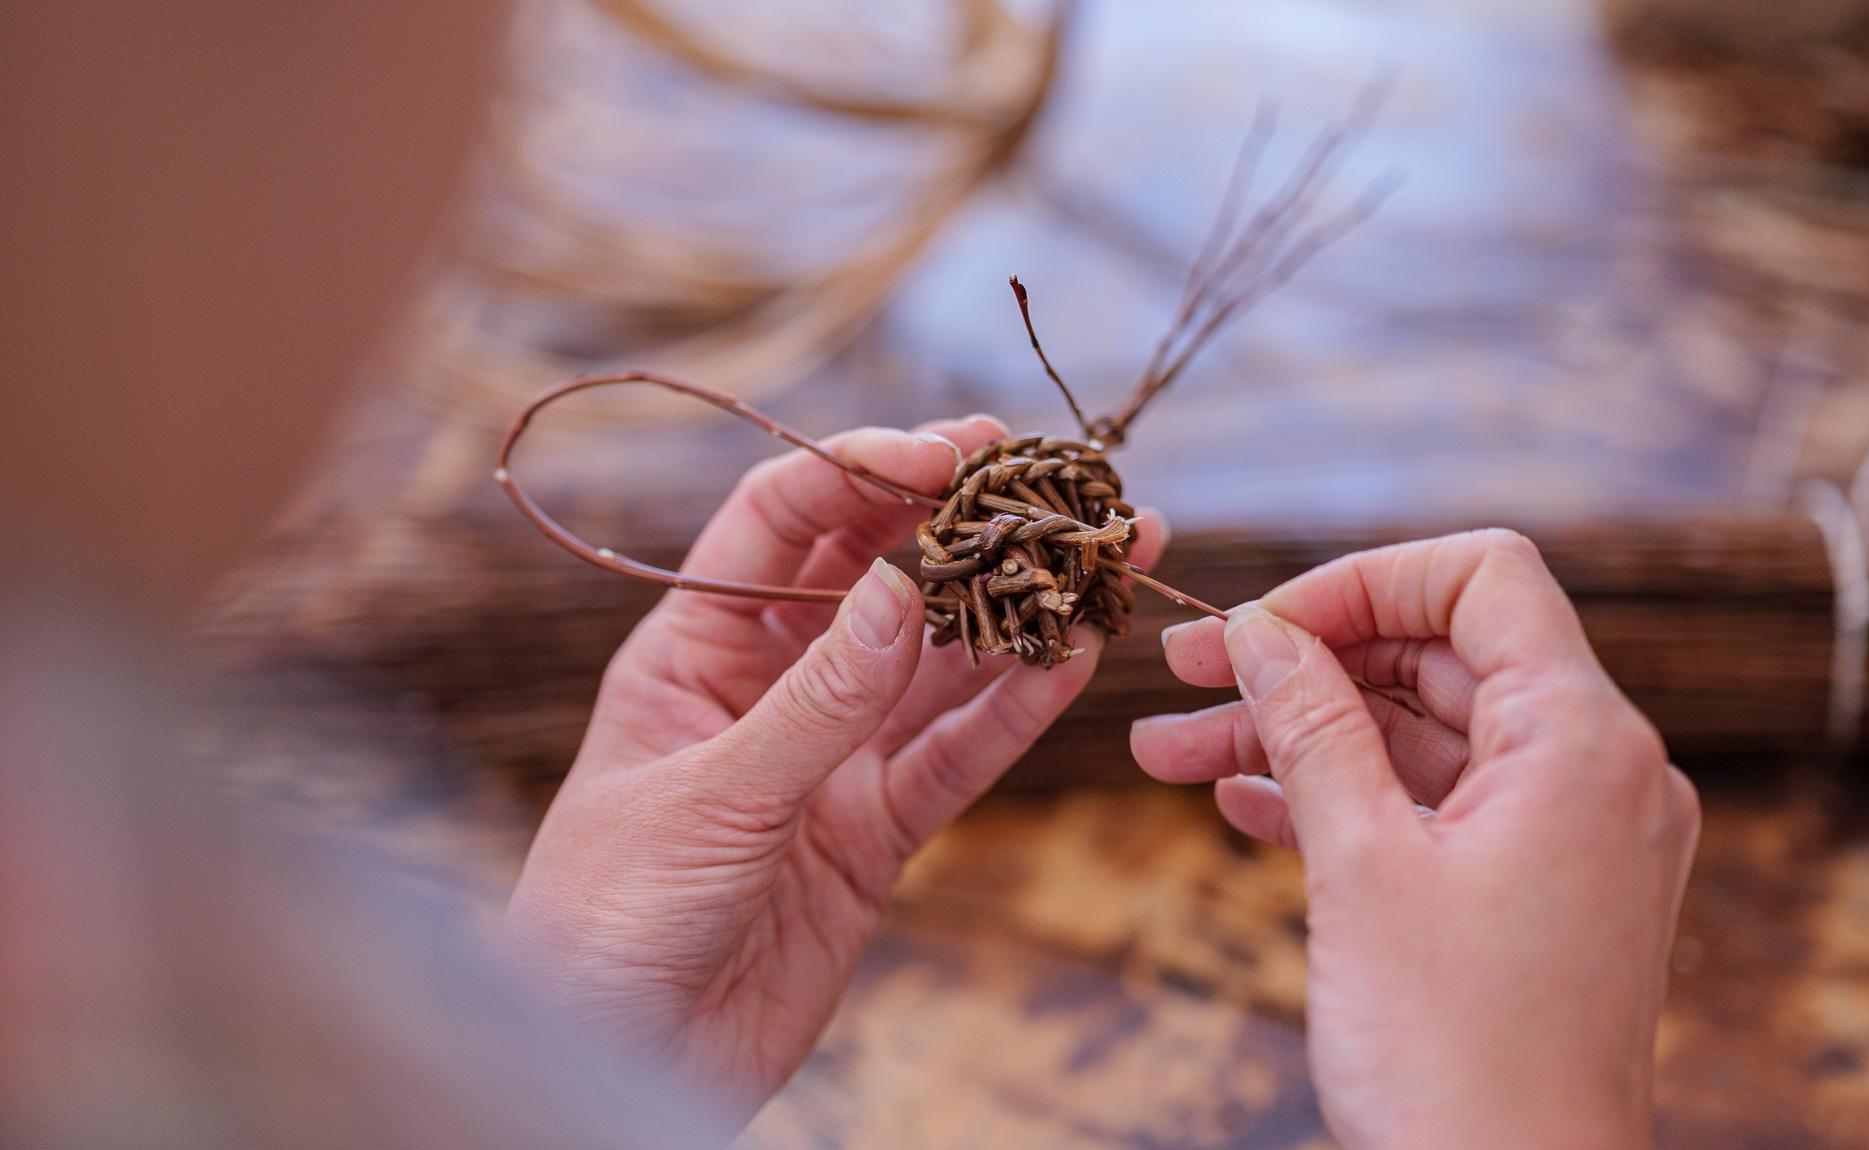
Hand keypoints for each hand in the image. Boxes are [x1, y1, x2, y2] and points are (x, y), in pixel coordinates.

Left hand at [497, 416, 1165, 1135]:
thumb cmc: (608, 921)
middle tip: (1050, 478)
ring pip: (936, 665)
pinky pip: (955, 757)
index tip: (952, 452)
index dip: (864, 470)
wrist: (621, 1063)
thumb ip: (816, 703)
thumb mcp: (709, 799)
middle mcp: (766, 686)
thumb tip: (902, 588)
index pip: (784, 522)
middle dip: (960, 521)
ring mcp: (827, 758)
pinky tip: (1075, 660)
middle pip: (876, 574)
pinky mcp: (873, 833)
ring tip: (1100, 559)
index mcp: (692, 650)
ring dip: (1015, 612)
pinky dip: (1015, 712)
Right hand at [1130, 530, 1697, 1148]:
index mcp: (1583, 740)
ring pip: (1423, 739)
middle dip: (1302, 662)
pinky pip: (1438, 809)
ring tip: (1168, 752)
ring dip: (1301, 736)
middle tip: (1180, 676)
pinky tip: (1243, 805)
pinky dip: (1348, 798)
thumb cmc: (1454, 1058)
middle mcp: (1598, 772)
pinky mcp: (1541, 895)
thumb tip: (1258, 629)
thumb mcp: (1359, 867)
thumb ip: (1310, 725)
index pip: (1481, 577)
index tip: (1256, 625)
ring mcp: (1575, 837)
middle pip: (1440, 657)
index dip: (1360, 581)